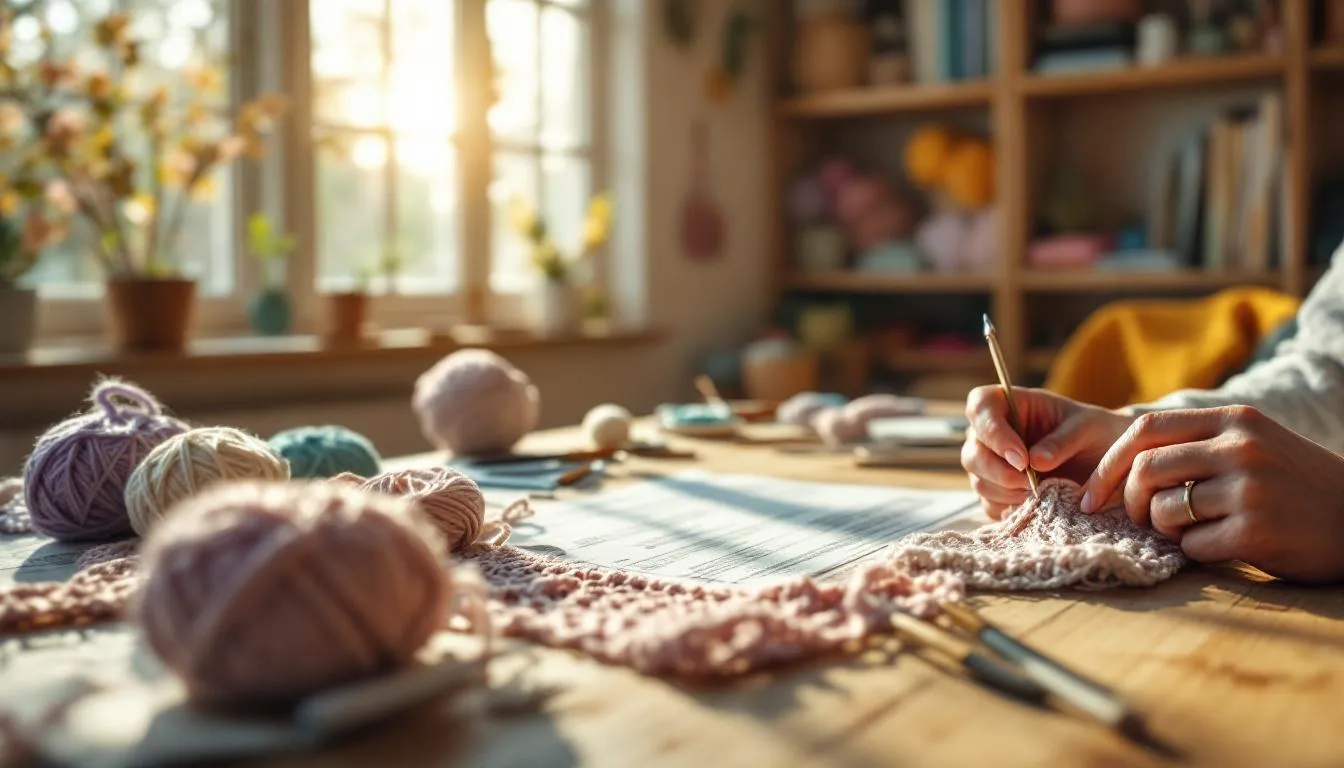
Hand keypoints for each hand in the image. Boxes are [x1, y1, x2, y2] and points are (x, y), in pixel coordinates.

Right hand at [962, 386, 1132, 519]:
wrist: (1105, 460)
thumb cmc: (1095, 433)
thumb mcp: (1087, 429)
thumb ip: (1062, 441)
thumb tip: (1035, 462)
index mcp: (1009, 403)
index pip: (980, 406)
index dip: (992, 431)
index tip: (1020, 457)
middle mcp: (992, 434)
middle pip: (972, 452)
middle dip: (999, 472)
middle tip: (1031, 483)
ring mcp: (991, 464)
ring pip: (979, 482)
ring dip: (1008, 493)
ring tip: (1044, 493)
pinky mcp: (998, 493)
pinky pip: (991, 506)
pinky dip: (1013, 509)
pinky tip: (1039, 505)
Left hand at [1082, 405, 1343, 583]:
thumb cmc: (1293, 487)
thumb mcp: (1251, 445)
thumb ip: (1196, 444)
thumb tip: (1119, 463)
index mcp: (1234, 419)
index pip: (1145, 429)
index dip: (1108, 464)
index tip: (1091, 495)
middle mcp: (1240, 447)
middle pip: (1144, 470)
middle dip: (1129, 502)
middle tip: (1139, 520)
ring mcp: (1249, 488)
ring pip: (1163, 510)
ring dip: (1165, 529)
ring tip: (1195, 530)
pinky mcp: (1256, 530)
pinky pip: (1192, 546)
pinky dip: (1196, 552)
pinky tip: (1225, 546)